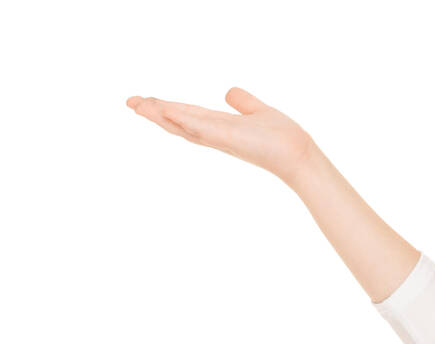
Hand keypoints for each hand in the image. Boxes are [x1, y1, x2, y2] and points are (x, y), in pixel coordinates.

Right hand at [125, 88, 315, 185]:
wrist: (298, 154)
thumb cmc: (283, 139)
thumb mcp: (257, 112)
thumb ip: (242, 102)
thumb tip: (229, 93)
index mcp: (220, 128)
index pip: (188, 116)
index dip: (167, 109)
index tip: (146, 101)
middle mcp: (216, 135)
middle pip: (179, 122)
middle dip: (154, 113)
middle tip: (130, 102)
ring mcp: (220, 138)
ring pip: (183, 125)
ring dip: (160, 115)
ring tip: (138, 105)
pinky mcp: (228, 138)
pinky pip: (201, 127)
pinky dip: (182, 119)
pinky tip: (166, 110)